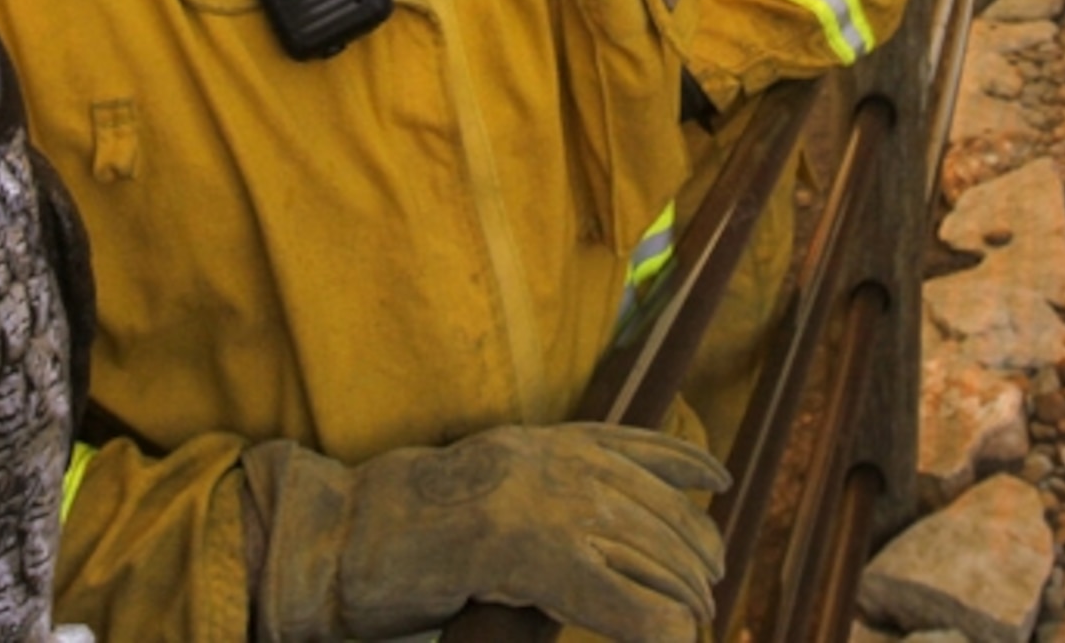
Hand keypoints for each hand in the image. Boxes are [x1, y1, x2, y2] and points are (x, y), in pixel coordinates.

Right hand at [244, 422, 727, 642]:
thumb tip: (605, 531)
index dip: (685, 463)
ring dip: (682, 593)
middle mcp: (550, 461)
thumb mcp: (491, 490)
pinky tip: (672, 638)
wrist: (346, 538)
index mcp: (540, 442)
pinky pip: (619, 599)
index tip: (719, 478)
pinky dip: (653, 625)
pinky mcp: (532, 554)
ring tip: (697, 618)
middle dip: (692, 552)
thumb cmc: (409, 531)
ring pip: (647, 552)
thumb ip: (544, 492)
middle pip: (653, 508)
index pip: (634, 444)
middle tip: (709, 589)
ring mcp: (541, 504)